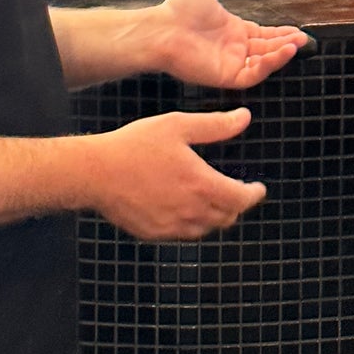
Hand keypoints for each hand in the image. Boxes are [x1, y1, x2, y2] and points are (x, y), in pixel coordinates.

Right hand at [87, 108, 265, 239]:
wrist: (95, 173)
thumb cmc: (135, 146)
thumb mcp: (178, 125)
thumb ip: (215, 125)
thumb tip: (244, 118)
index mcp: (201, 184)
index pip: (241, 199)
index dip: (254, 195)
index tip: (258, 188)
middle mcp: (190, 211)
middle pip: (227, 217)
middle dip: (237, 205)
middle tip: (237, 192)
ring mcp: (171, 225)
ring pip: (207, 228)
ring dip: (216, 216)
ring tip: (214, 200)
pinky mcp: (154, 233)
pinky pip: (183, 234)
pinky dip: (193, 224)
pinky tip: (186, 209)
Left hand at [146, 0, 309, 91]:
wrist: (162, 29)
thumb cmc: (177, 10)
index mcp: (232, 30)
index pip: (263, 34)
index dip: (281, 32)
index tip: (298, 30)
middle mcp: (234, 48)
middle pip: (268, 48)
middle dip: (287, 43)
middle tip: (304, 38)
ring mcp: (231, 63)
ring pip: (264, 62)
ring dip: (281, 54)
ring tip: (297, 43)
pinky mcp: (226, 76)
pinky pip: (253, 75)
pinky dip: (269, 65)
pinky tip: (282, 52)